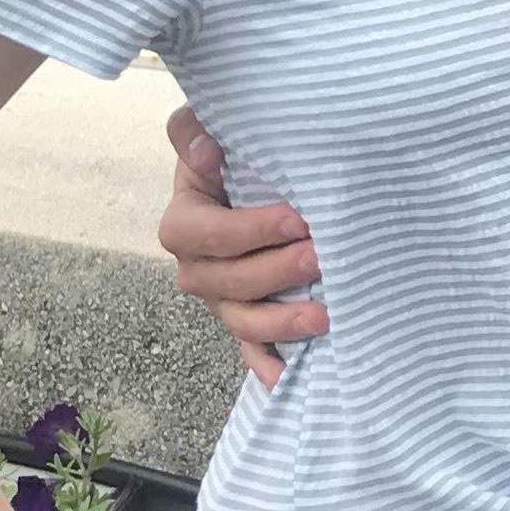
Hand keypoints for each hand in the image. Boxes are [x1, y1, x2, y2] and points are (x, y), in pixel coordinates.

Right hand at [160, 107, 325, 392]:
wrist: (252, 182)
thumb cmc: (233, 155)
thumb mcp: (207, 132)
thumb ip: (191, 131)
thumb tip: (205, 151)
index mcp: (185, 222)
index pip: (203, 233)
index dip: (248, 231)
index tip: (298, 218)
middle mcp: (198, 267)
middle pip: (228, 282)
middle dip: (277, 272)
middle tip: (322, 257)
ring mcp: (222, 299)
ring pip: (242, 320)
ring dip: (281, 321)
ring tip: (325, 314)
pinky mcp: (248, 319)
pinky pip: (253, 349)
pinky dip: (269, 365)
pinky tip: (290, 379)